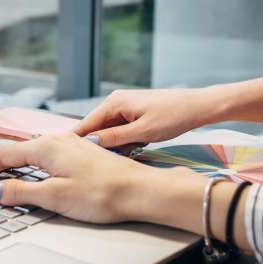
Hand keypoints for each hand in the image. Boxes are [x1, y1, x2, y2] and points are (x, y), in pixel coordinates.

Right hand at [0, 133, 162, 223]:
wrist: (141, 191)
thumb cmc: (103, 194)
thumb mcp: (55, 197)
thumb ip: (21, 193)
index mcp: (47, 147)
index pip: (4, 155)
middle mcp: (58, 139)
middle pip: (16, 151)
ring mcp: (72, 145)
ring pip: (32, 151)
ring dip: (13, 163)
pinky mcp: (83, 153)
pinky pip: (47, 155)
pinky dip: (31, 163)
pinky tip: (33, 171)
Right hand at [73, 88, 219, 147]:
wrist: (198, 106)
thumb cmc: (173, 117)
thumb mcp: (143, 132)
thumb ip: (114, 138)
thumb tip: (89, 142)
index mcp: (114, 103)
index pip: (86, 124)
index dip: (75, 141)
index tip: (64, 157)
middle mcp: (115, 101)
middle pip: (96, 128)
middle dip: (99, 145)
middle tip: (100, 162)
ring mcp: (125, 106)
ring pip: (110, 130)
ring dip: (115, 144)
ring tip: (125, 154)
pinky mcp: (134, 112)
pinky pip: (121, 129)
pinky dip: (125, 140)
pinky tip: (136, 147)